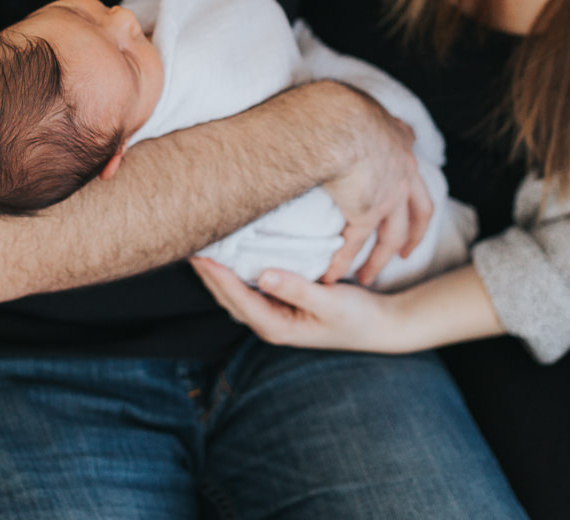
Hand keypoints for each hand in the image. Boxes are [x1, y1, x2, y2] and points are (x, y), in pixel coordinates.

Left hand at [189, 256, 415, 353]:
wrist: (378, 326)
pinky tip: (231, 256)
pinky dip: (235, 273)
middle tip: (191, 242)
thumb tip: (264, 275)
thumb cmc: (357, 316)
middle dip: (209, 274)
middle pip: (229, 298)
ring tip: (203, 247)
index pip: (238, 299)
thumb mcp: (330, 301)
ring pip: (236, 294)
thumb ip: (297, 289)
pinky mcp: (281, 307)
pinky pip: (249, 289)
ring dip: (218, 274)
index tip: (201, 254)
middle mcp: (271, 324)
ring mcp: (275, 317)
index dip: (217, 277)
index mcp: (278, 326)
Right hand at [318, 83, 433, 285]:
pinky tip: (332, 275)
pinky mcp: (366, 211)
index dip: (414, 195)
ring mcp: (389, 195)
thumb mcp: (361, 106)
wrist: (339, 120)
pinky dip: (343, 261)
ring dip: (378, 260)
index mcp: (401, 148)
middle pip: (418, 214)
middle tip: (404, 254)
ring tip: (366, 277)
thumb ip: (359, 113)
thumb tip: (348, 106)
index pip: (415, 175)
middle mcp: (403, 173)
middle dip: (413, 236)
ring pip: (391, 237)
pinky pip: (354, 243)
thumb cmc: (342, 107)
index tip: (409, 207)